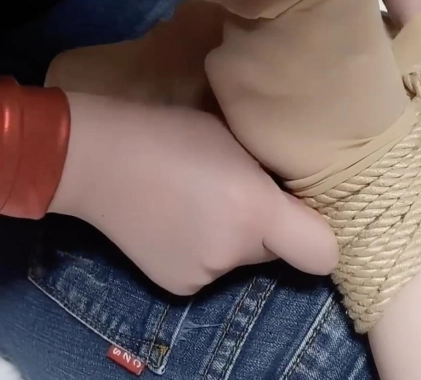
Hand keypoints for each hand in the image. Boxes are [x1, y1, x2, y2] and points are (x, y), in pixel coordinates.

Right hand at [49, 92, 338, 295]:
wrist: (97, 159)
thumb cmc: (173, 133)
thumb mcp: (237, 140)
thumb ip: (271, 176)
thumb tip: (294, 197)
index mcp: (256, 209)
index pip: (322, 252)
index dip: (321, 235)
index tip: (305, 215)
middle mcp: (235, 252)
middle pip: (277, 250)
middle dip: (266, 227)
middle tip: (235, 192)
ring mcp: (205, 274)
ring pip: (243, 260)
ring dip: (233, 239)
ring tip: (196, 203)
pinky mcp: (180, 286)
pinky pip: (212, 270)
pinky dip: (203, 252)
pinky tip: (176, 224)